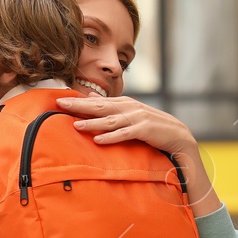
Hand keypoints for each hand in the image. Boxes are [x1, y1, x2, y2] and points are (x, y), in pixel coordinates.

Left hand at [56, 96, 222, 217]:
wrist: (179, 137)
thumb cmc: (152, 127)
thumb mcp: (130, 114)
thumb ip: (110, 107)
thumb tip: (90, 97)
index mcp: (124, 104)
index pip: (97, 101)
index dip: (78, 100)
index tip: (59, 100)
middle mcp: (129, 108)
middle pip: (100, 107)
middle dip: (79, 105)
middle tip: (60, 104)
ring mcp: (137, 118)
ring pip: (110, 120)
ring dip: (93, 122)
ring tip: (75, 125)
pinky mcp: (145, 130)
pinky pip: (125, 134)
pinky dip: (112, 136)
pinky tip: (99, 139)